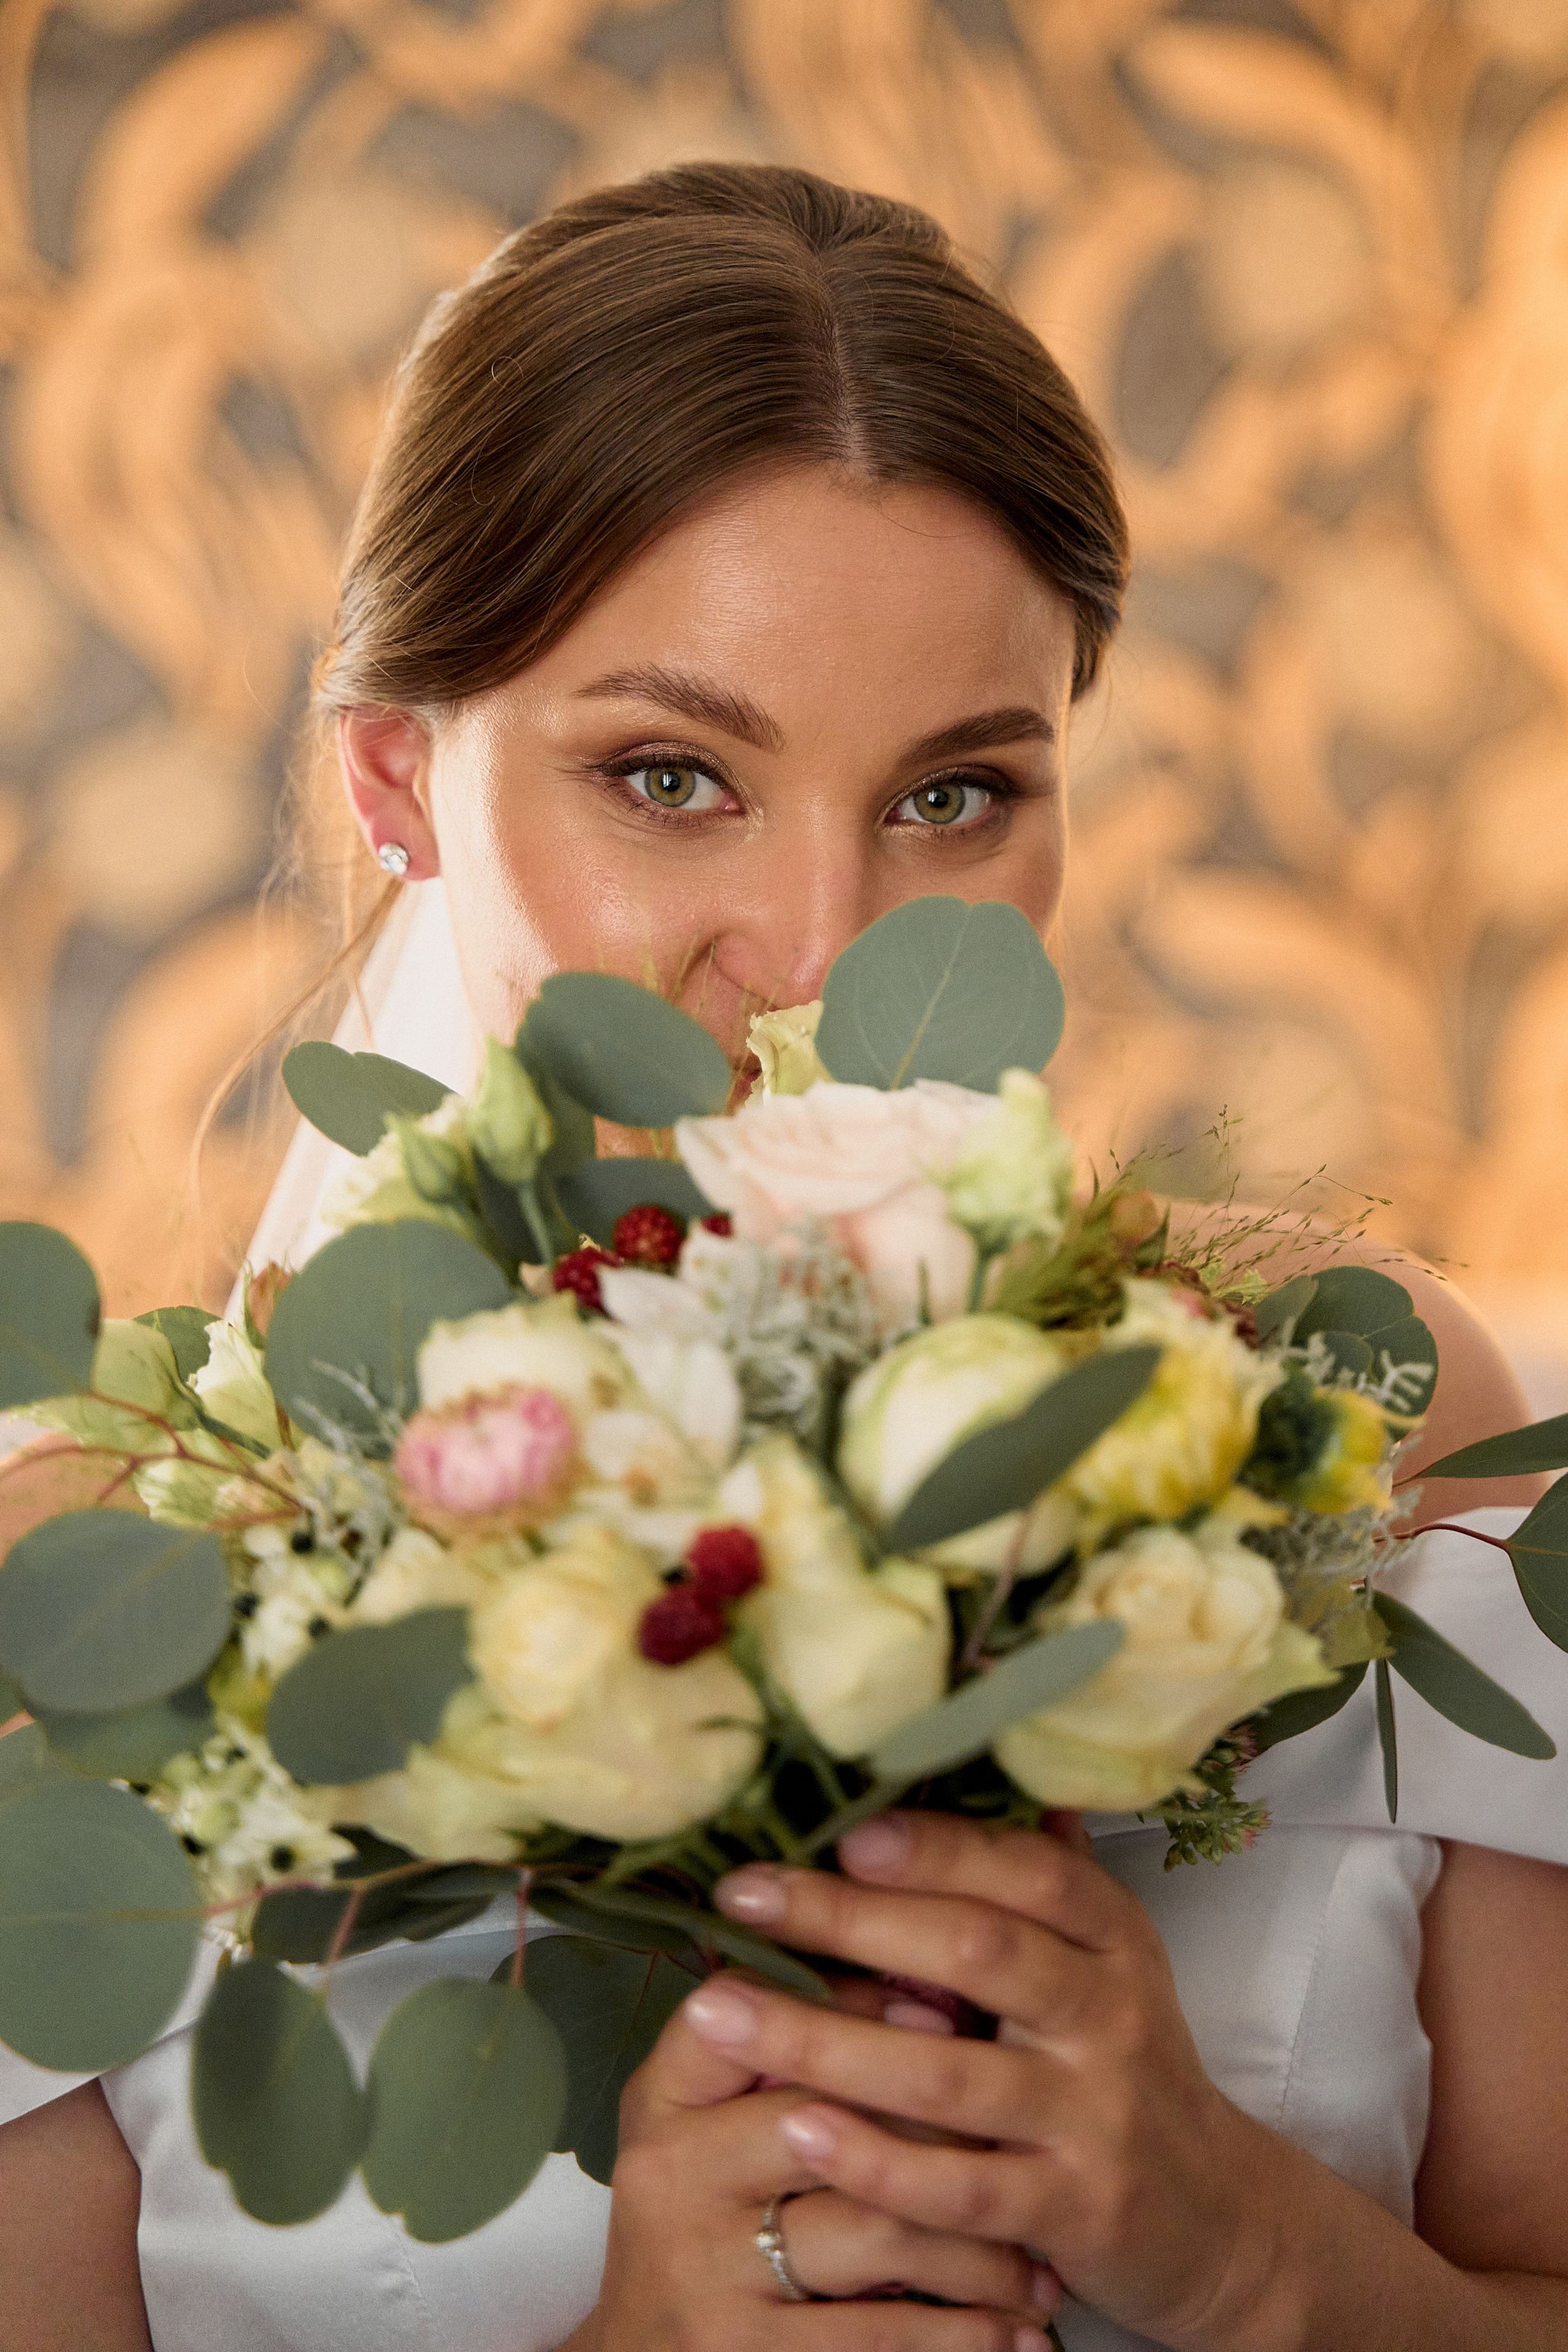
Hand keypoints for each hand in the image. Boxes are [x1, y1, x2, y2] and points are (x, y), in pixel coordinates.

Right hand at [572, 1966, 1062, 2351]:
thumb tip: (938, 1992)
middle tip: (1023, 2124)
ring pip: (877, 2230)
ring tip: (1039, 2259)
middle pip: (830, 2116)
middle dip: (943, 2120)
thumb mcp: (720, 2127)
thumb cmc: (715, 2217)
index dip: (851, 2000)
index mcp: (664, 2098)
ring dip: (978, 2249)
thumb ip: (798, 2056)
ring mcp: (704, 2272)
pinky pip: (880, 2336)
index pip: (750, 2012)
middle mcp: (671, 2174)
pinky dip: (965, 2334)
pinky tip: (1021, 2333)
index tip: (945, 2009)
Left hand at [698, 1813, 1279, 2351]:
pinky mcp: (1073, 2213)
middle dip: (848, 1920)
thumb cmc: (1123, 2065)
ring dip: (824, 2042)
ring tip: (720, 2013)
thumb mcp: (1104, 1963)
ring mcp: (1093, 2116)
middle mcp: (1110, 2015)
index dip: (938, 1847)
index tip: (842, 1831)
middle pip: (975, 1952)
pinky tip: (794, 2129)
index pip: (1028, 1871)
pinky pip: (959, 2189)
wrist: (1218, 2218)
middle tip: (744, 1898)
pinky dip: (873, 2160)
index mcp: (1114, 1938)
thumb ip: (1037, 1881)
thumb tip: (972, 1766)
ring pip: (945, 2073)